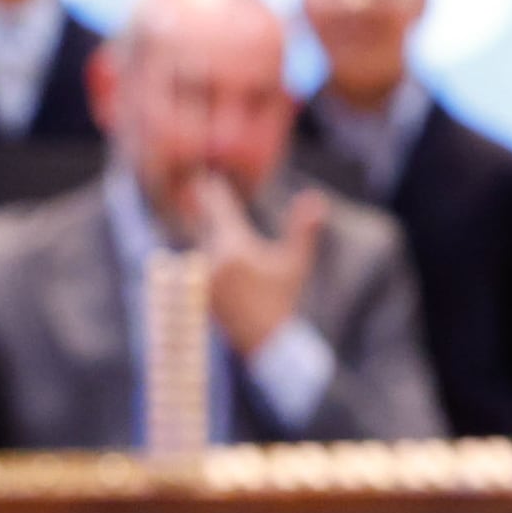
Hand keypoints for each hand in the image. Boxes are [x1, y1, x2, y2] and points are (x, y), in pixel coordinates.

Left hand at [192, 173, 327, 352]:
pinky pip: (195, 259)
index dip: (213, 188)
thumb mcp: (297, 264)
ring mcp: (201, 276)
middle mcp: (212, 260)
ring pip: (197, 241)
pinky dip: (200, 248)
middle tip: (201, 182)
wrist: (265, 341)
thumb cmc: (283, 300)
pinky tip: (205, 243)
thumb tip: (317, 198)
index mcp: (235, 248)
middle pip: (203, 222)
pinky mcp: (196, 288)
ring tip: (202, 210)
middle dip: (205, 205)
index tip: (208, 171)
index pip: (219, 207)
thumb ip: (304, 230)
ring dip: (201, 227)